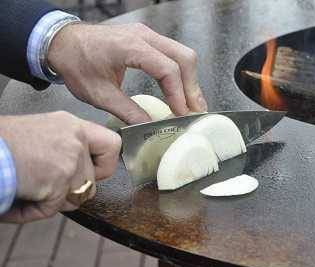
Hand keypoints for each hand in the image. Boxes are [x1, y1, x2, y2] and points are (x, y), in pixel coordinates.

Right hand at [0, 112, 120, 222]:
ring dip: (52, 201)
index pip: (112, 145)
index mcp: (73, 126)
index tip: (95, 174)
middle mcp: (76, 140)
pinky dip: (32, 211)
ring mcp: (69, 161)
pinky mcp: (57, 182)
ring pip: (75, 198)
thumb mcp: (41, 132)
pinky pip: (52, 209)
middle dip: (71, 192)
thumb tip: (83, 172)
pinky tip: (16, 198)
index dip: (105, 165)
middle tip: (48, 187)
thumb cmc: (3, 143)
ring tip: (27, 189)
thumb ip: (66, 147)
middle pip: (92, 181)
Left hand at [48, 23, 206, 124]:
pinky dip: (181, 74)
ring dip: (190, 80)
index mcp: (130, 47)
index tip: (182, 114)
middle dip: (192, 87)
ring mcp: (147, 35)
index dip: (178, 94)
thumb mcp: (99, 94)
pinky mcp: (147, 40)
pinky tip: (180, 91)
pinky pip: (173, 54)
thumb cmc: (76, 63)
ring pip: (182, 54)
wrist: (62, 42)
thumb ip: (127, 111)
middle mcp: (143, 36)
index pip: (167, 68)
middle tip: (196, 112)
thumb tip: (149, 126)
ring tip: (191, 105)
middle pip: (184, 58)